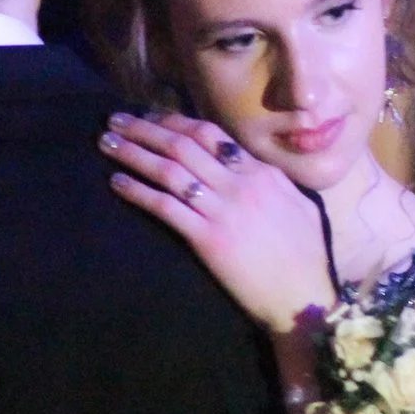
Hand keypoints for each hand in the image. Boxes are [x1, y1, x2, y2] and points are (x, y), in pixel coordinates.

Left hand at [102, 112, 335, 334]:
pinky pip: (166, 207)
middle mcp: (240, 183)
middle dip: (145, 128)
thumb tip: (251, 167)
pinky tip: (117, 183)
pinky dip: (138, 192)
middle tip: (116, 119)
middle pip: (183, 144)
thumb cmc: (308, 257)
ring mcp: (223, 209)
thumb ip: (272, 182)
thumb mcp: (300, 204)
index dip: (175, 122)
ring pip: (170, 170)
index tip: (150, 116)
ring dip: (134, 153)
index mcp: (261, 172)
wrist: (305, 296)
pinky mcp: (208, 238)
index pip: (210, 135)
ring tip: (106, 143)